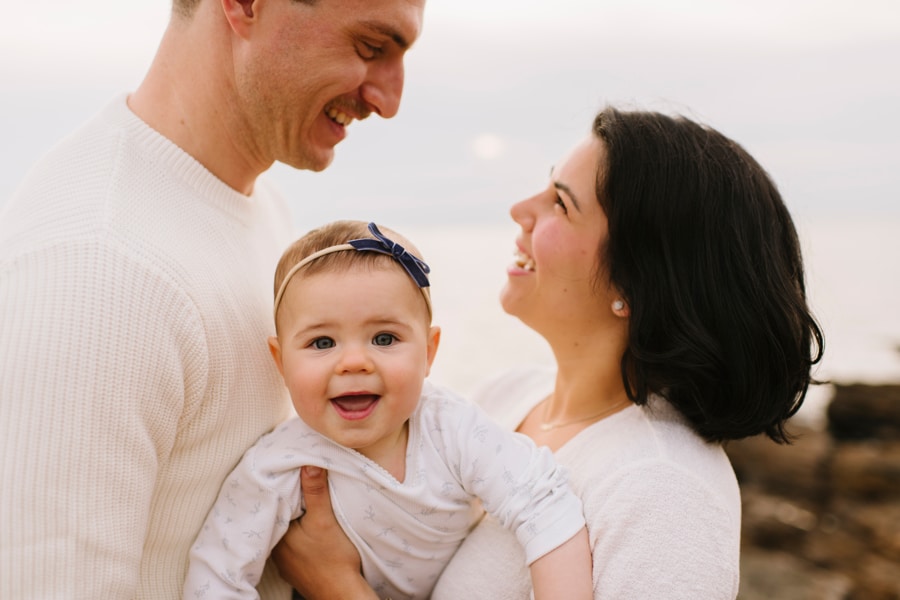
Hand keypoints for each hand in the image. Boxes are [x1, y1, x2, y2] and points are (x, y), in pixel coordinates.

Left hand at [271, 466, 375, 599]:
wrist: (344, 594)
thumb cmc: (335, 560)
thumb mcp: (325, 520)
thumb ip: (315, 491)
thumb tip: (308, 464)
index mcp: (277, 536)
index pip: (275, 504)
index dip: (283, 488)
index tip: (289, 473)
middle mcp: (275, 550)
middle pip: (280, 517)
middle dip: (289, 502)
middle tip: (297, 484)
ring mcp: (285, 563)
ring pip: (286, 532)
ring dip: (294, 520)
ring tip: (303, 504)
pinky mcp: (296, 570)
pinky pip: (293, 546)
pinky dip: (299, 536)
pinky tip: (309, 532)